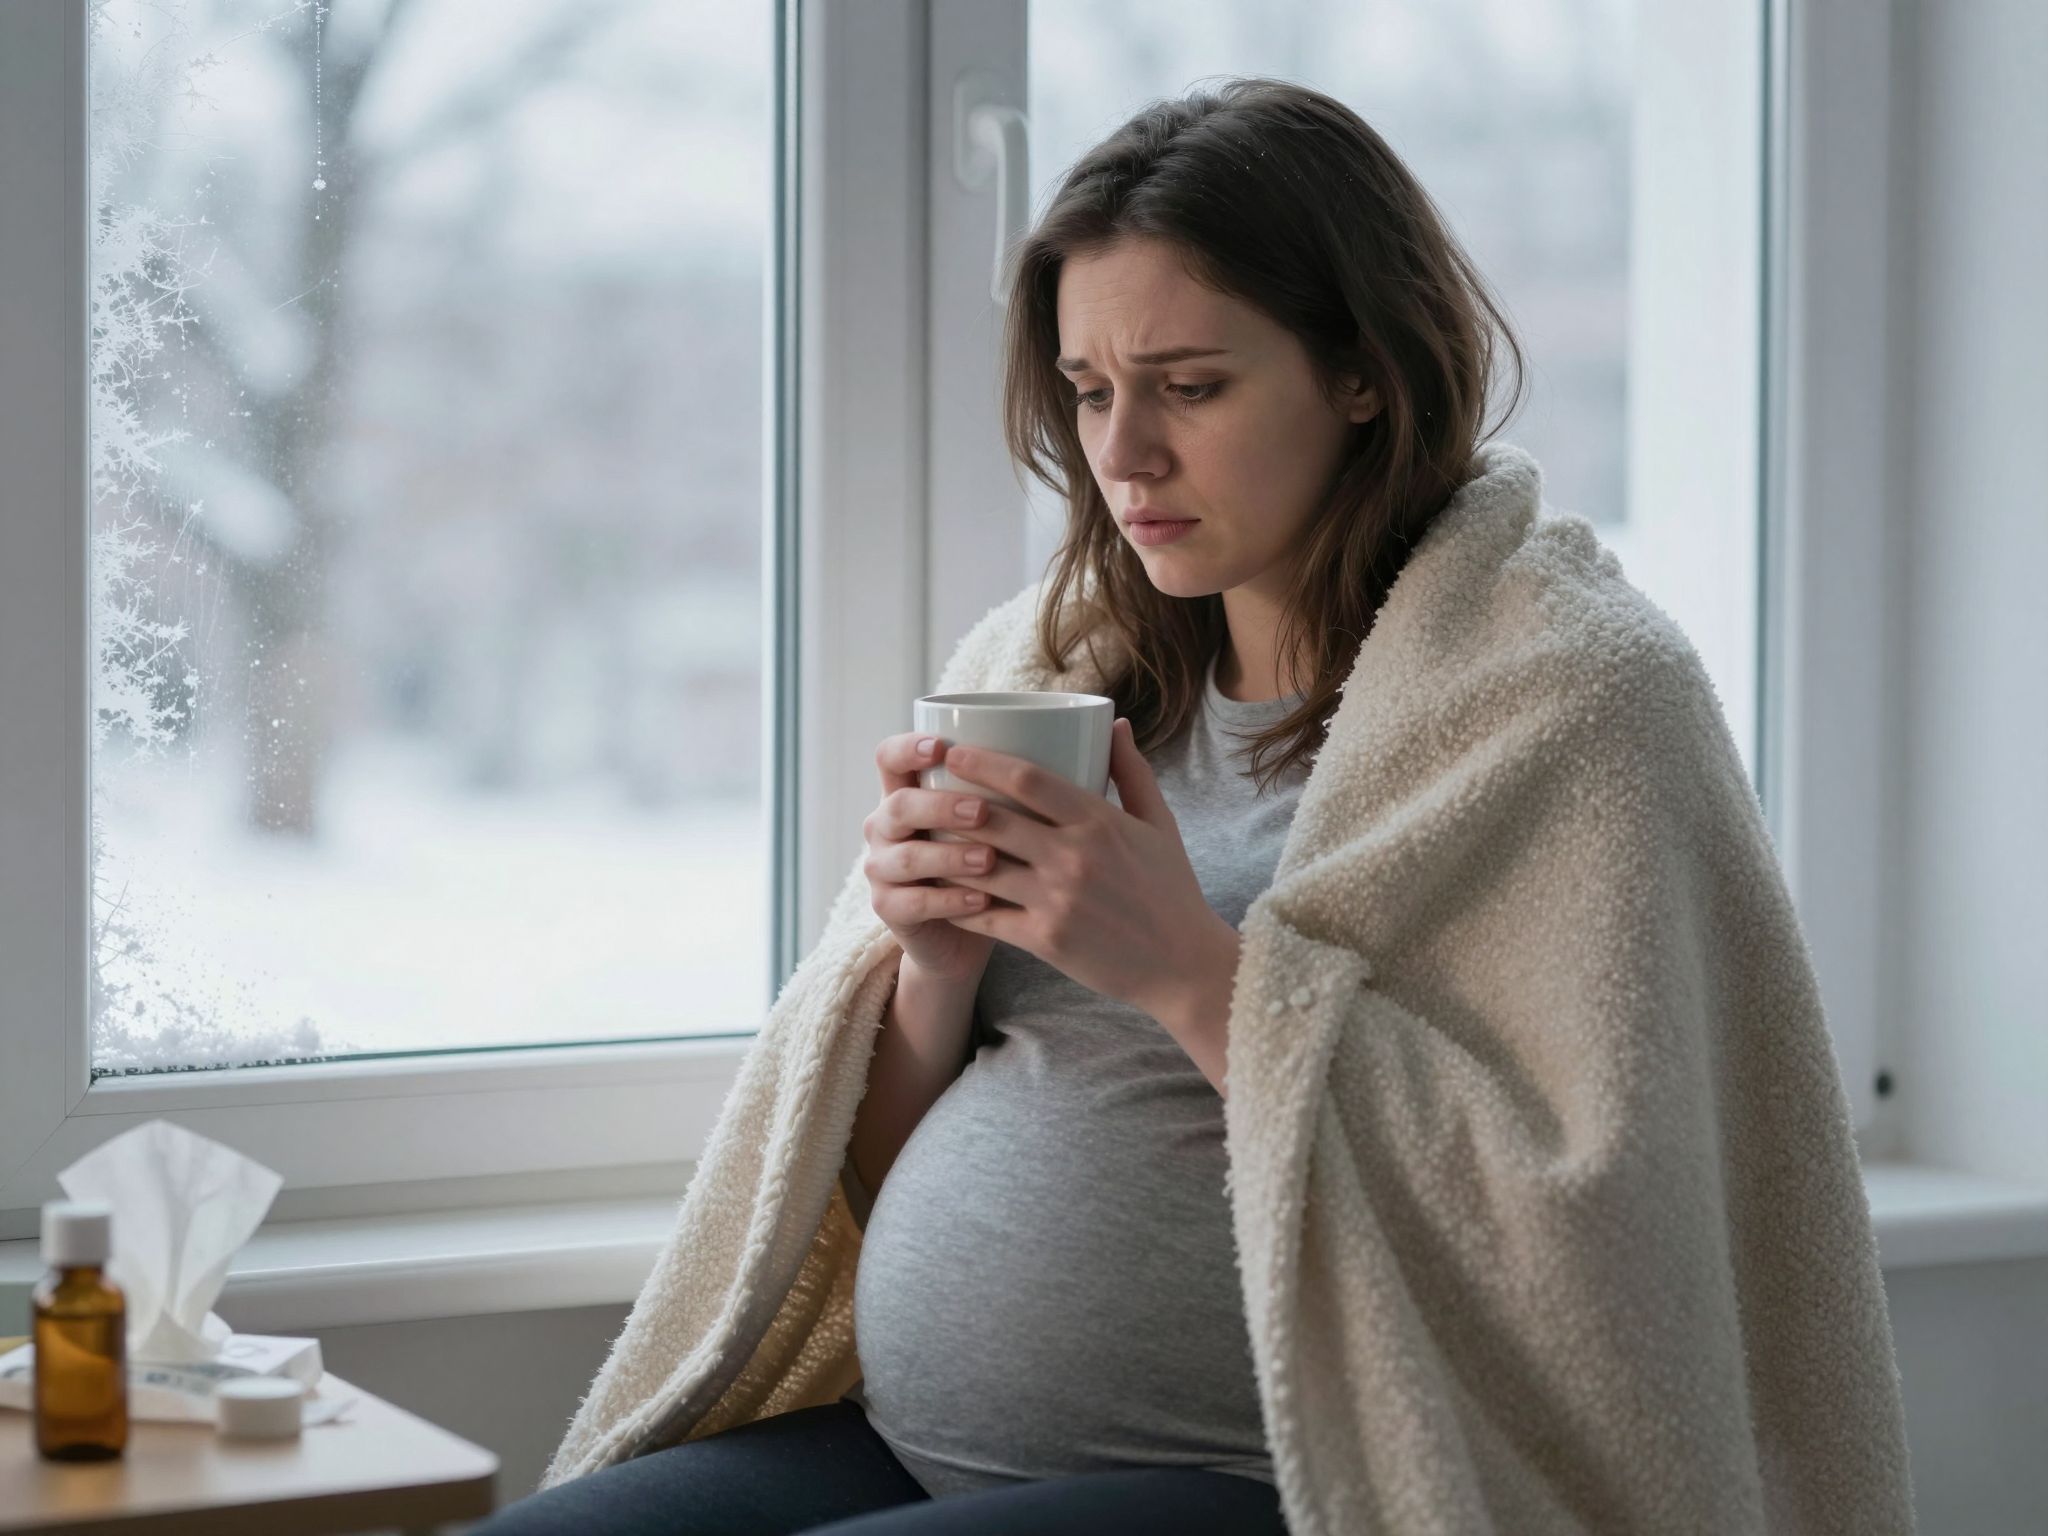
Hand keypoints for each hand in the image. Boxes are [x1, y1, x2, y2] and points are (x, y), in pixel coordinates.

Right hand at [863, 731, 999, 981]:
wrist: (965, 931)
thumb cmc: (991, 860)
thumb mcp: (997, 817)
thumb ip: (1013, 786)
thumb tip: (1078, 744)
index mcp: (906, 790)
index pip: (889, 757)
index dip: (908, 749)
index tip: (943, 747)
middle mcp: (886, 825)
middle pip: (899, 805)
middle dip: (940, 806)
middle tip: (983, 811)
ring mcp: (882, 867)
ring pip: (907, 857)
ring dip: (950, 856)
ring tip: (989, 860)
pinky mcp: (889, 908)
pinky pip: (913, 902)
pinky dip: (949, 900)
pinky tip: (980, 898)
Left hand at [937, 717, 1239, 1023]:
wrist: (1184, 966)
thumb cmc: (1171, 890)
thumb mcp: (1160, 824)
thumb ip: (1132, 772)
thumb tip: (1114, 723)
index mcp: (1099, 821)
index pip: (1028, 778)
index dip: (983, 761)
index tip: (952, 750)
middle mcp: (1073, 856)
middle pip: (993, 819)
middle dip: (949, 801)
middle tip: (921, 789)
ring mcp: (1056, 899)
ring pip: (980, 868)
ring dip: (945, 852)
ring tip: (919, 838)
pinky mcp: (1045, 939)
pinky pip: (985, 916)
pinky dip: (957, 903)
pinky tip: (936, 891)